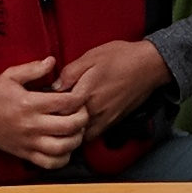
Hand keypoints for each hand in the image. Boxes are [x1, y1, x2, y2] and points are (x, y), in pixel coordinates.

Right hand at [0, 58, 87, 170]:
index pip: (66, 102)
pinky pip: (50, 163)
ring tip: (77, 130)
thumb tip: (53, 61)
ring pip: (63, 147)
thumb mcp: (10, 75)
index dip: (79, 98)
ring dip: (76, 139)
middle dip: (83, 118)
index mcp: (30, 103)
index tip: (79, 95)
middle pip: (70, 126)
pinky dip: (63, 158)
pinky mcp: (26, 154)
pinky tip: (65, 147)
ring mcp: (29, 142)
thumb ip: (33, 68)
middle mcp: (31, 124)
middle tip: (82, 112)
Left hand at [55, 37, 171, 140]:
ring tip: (61, 122)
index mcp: (86, 92)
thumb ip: (70, 72)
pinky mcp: (113, 122)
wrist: (149, 66)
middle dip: (56, 122)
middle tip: (47, 116)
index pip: (58, 109)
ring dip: (69, 131)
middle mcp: (94, 109)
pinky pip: (92, 136)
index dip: (48, 107)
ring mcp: (104, 118)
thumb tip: (54, 86)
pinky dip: (83, 134)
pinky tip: (78, 125)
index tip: (42, 103)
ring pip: (79, 134)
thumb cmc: (121, 57)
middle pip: (66, 125)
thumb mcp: (91, 56)